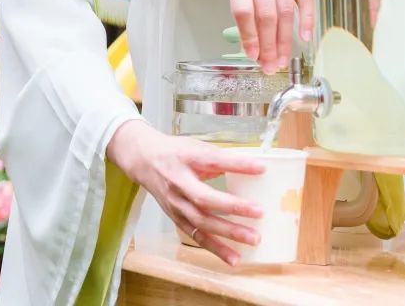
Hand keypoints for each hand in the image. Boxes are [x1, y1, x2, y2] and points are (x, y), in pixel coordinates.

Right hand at [107, 120, 264, 266]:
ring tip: (253, 239)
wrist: (143, 161)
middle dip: (232, 207)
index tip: (261, 168)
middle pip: (204, 198)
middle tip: (259, 212)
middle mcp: (178, 183)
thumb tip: (252, 167)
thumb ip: (220, 158)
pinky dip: (216, 248)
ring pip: (201, 222)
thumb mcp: (196, 147)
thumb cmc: (175, 153)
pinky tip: (234, 258)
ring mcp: (175, 204)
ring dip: (228, 233)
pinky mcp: (176, 218)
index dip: (236, 165)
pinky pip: (197, 236)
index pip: (213, 160)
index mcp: (185, 158)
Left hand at [223, 0, 312, 71]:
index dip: (248, 36)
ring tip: (282, 58)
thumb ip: (243, 8)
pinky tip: (304, 37)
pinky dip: (306, 20)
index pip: (242, 9)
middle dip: (268, 45)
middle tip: (271, 65)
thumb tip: (252, 48)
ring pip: (285, 10)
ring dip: (285, 39)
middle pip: (265, 13)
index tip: (253, 56)